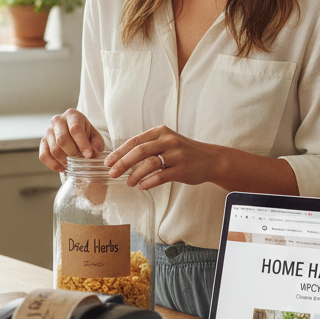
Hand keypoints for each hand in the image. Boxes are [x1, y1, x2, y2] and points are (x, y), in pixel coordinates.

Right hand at [39, 109, 104, 172]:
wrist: (75, 133)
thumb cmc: (86, 135)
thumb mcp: (95, 136)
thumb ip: (96, 144)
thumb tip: (93, 154)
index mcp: (72, 115)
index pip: (75, 129)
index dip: (82, 143)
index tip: (89, 155)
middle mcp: (57, 120)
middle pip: (62, 139)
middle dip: (73, 153)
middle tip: (81, 160)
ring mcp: (48, 131)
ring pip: (54, 149)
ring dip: (65, 160)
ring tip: (74, 164)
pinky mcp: (43, 142)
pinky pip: (44, 156)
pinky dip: (53, 165)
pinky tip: (63, 168)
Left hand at [104, 125, 224, 189]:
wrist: (210, 159)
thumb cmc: (184, 152)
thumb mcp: (167, 141)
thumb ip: (149, 146)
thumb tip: (123, 157)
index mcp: (161, 132)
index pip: (135, 141)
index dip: (120, 152)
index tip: (108, 161)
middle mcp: (168, 140)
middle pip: (139, 151)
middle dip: (122, 163)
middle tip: (112, 173)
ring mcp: (176, 154)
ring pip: (149, 164)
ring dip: (135, 174)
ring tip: (128, 182)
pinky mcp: (182, 169)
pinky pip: (161, 176)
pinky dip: (149, 182)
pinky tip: (141, 186)